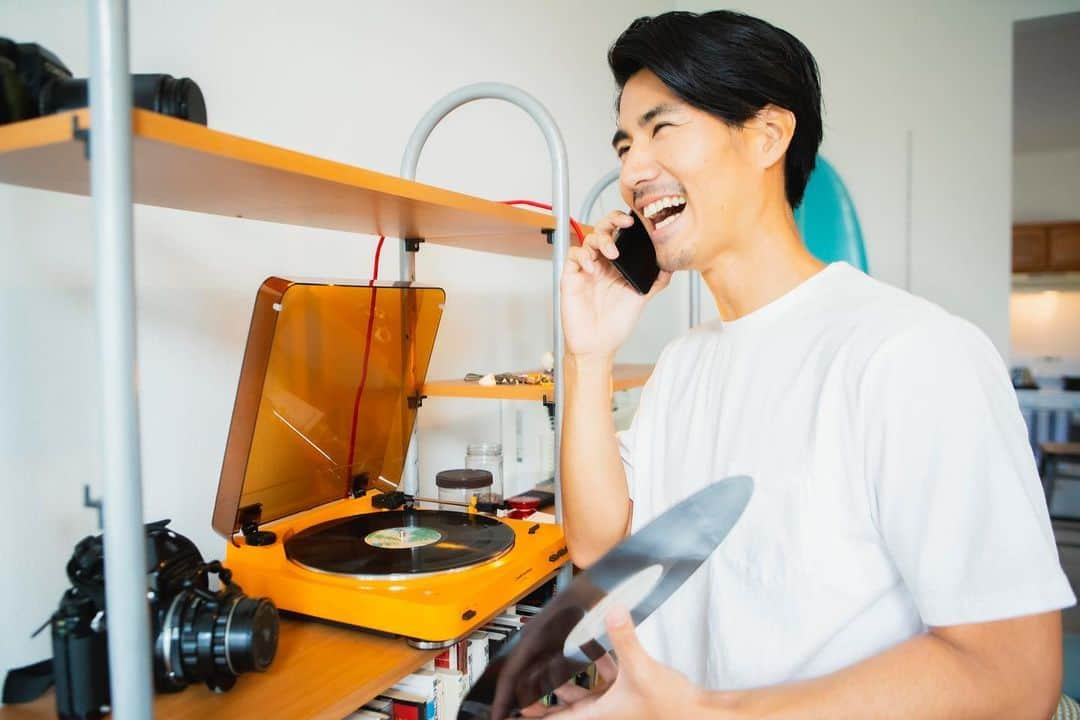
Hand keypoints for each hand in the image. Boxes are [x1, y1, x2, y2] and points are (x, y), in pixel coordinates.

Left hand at [520, 606, 712, 718]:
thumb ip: (624, 639)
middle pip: (561, 705)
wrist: (697, 712)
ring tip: (549, 661)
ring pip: (580, 691)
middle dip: (541, 695)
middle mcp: (602, 710)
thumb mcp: (641, 670)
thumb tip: (611, 612)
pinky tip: (592, 646)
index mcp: (598, 713)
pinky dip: (593, 665)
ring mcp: (614, 702)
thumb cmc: (671, 706)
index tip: (512, 712)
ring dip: (566, 677)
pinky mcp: (627, 691)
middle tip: (522, 685)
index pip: (556, 718)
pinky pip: (601, 678)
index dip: (532, 714)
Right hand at [561, 211, 670, 358]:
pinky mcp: (571, 277)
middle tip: (623, 224)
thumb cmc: (615, 324)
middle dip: (611, 221)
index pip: (619, 235)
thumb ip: (655, 282)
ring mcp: (586, 269)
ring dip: (600, 240)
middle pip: (602, 230)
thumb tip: (670, 267)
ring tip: (611, 253)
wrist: (598, 345)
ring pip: (588, 240)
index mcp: (617, 266)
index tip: (635, 221)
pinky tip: (592, 266)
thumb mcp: (640, 299)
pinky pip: (573, 255)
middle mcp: (601, 264)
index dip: (624, 223)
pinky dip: (582, 255)